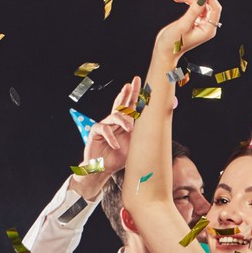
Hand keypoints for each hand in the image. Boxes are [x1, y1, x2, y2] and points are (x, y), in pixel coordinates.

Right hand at [76, 77, 141, 191]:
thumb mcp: (134, 145)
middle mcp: (114, 122)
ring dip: (123, 121)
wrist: (103, 169)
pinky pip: (104, 129)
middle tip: (131, 84)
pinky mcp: (95, 131)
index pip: (129, 107)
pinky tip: (115, 145)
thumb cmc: (118, 158)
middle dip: (126, 93)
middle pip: (121, 104)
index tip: (139, 83)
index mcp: (124, 124)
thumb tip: (156, 126)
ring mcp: (104, 125)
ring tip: (130, 129)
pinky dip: (111, 137)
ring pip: (114, 115)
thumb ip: (140, 135)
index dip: (134, 95)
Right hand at [151, 0, 222, 62]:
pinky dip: (186, 1)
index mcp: (208, 30)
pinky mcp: (194, 20)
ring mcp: (201, 23)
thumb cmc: (173, 43)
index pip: (215, 9)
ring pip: (199, 4)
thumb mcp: (183, 26)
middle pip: (206, 4)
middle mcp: (207, 26)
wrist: (165, 51)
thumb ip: (193, 11)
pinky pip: (194, 7)